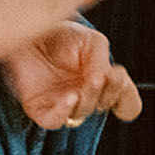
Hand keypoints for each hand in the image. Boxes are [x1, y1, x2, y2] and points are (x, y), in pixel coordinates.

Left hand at [0, 21, 141, 129]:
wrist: (29, 33)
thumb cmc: (61, 35)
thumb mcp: (93, 42)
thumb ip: (103, 62)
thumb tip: (105, 80)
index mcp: (101, 81)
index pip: (124, 102)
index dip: (125, 95)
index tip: (117, 75)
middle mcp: (83, 95)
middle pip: (105, 106)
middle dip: (109, 92)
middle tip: (105, 75)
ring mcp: (62, 103)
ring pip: (82, 114)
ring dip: (90, 98)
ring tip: (90, 82)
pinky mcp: (39, 108)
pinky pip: (55, 121)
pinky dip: (65, 111)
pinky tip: (71, 96)